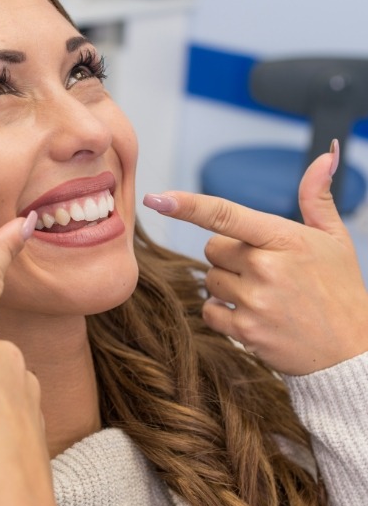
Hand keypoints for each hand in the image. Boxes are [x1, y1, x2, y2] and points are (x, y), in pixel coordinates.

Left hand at [144, 144, 367, 374]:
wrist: (351, 351)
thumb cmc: (340, 289)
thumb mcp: (335, 238)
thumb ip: (317, 196)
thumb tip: (326, 154)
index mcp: (284, 238)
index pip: (225, 215)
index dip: (187, 205)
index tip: (156, 198)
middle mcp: (265, 267)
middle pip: (212, 249)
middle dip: (229, 256)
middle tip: (263, 270)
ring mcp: (254, 301)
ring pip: (209, 279)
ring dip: (226, 284)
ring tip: (263, 294)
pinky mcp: (245, 332)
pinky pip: (209, 311)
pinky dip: (221, 312)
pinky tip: (251, 314)